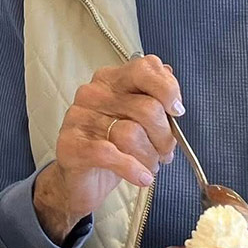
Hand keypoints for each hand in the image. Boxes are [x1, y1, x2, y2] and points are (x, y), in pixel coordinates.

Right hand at [32, 54, 183, 243]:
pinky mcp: (71, 144)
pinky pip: (110, 154)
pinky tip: (141, 177)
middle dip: (165, 136)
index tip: (176, 111)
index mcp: (111, 79)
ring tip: (150, 166)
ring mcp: (79, 118)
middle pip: (146, 107)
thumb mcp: (139, 119)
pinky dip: (133, 169)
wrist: (83, 180)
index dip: (168, 90)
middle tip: (165, 151)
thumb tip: (173, 94)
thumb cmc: (115, 146)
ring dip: (149, 157)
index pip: (145, 67)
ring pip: (131, 134)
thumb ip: (156, 100)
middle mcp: (93, 93)